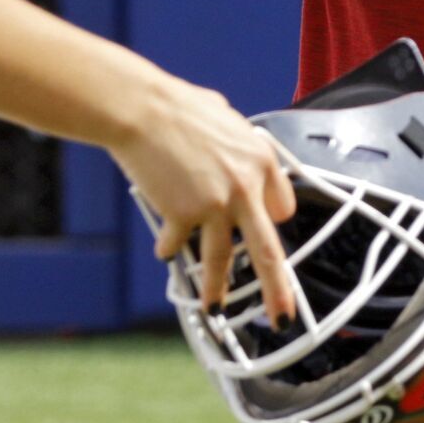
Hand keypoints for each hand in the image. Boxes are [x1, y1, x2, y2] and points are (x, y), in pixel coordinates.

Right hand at [111, 78, 297, 323]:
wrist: (141, 109)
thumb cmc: (176, 106)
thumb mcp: (222, 117)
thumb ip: (235, 142)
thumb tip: (231, 148)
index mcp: (261, 160)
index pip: (283, 206)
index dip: (270, 219)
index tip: (263, 228)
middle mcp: (245, 188)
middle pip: (268, 252)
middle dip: (278, 290)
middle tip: (282, 316)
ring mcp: (215, 205)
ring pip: (222, 260)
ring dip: (217, 287)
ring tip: (214, 307)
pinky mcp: (183, 215)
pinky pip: (178, 243)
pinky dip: (169, 247)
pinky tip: (164, 246)